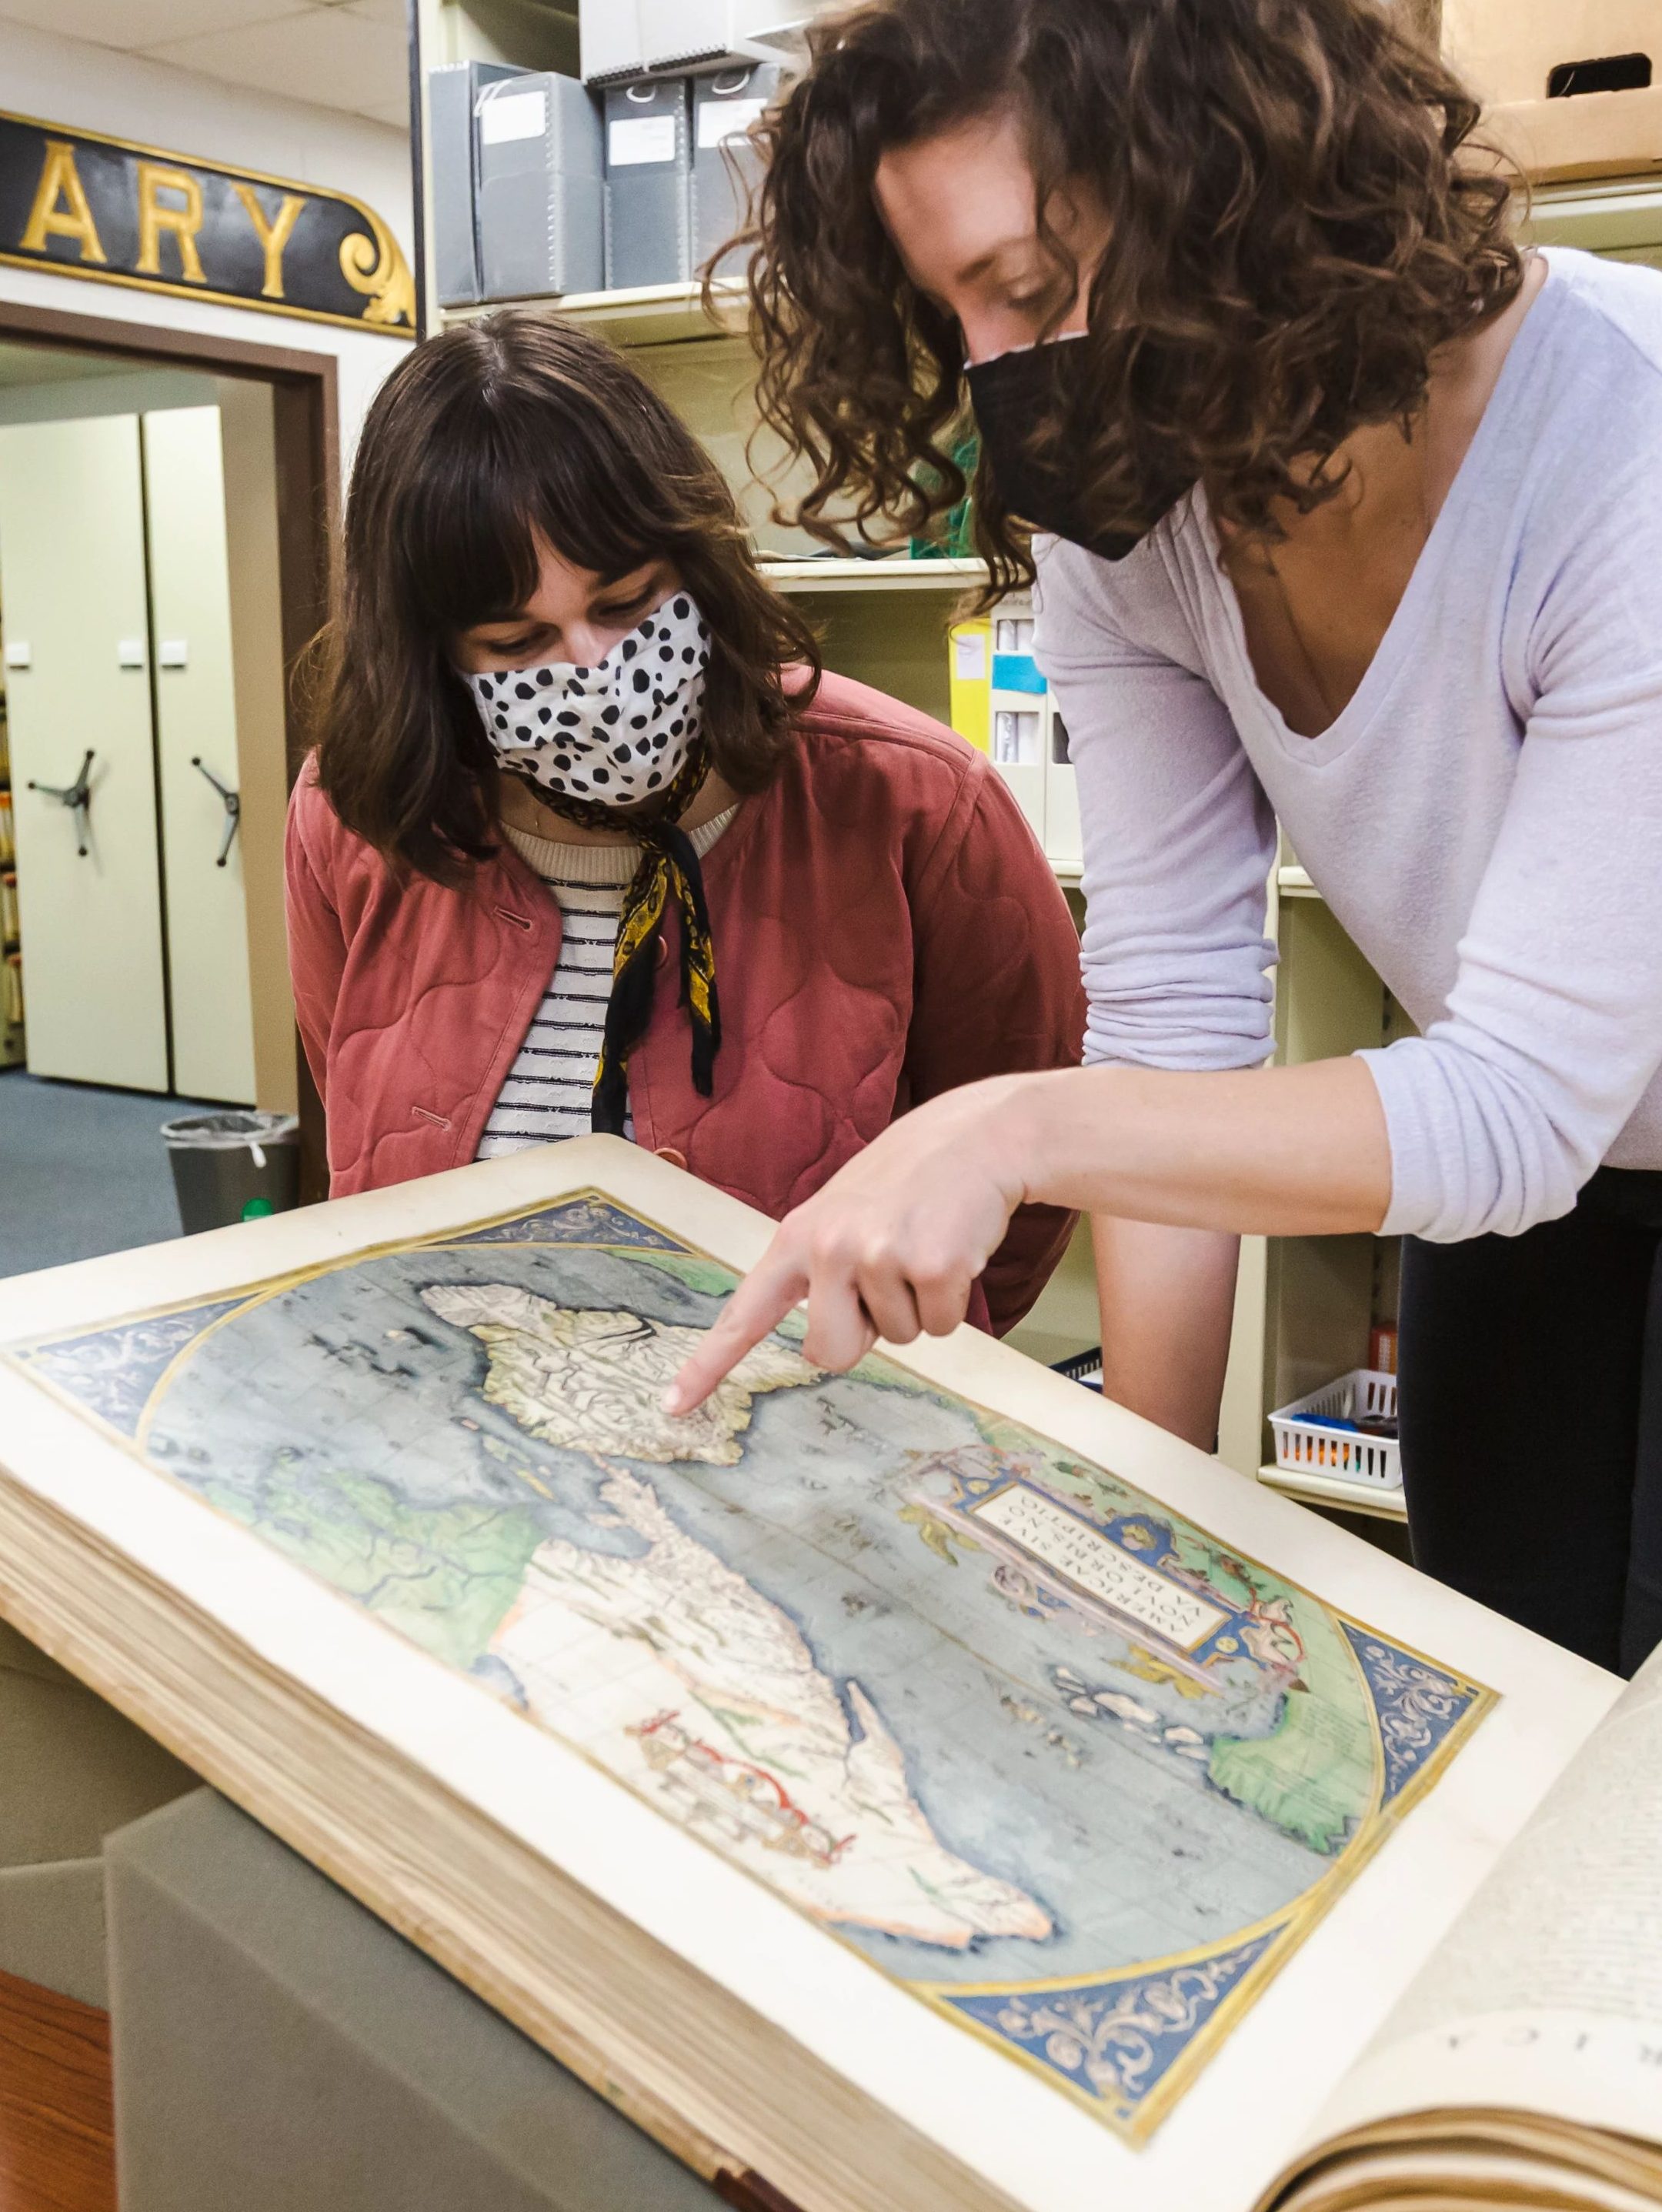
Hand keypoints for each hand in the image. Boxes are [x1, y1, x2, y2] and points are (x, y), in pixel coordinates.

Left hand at [665, 1075, 1035, 1413]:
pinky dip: (954, 1300)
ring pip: (898, 1338)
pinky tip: (955, 1249)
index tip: (674, 1405)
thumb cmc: (912, 1179)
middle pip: (830, 1353)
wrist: (982, 1136)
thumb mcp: (844, 1212)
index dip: (709, 1364)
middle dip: (864, 1336)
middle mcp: (829, 1247)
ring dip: (919, 1305)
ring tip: (926, 1245)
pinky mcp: (931, 1266)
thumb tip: (829, 1344)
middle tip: (889, 1278)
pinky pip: (941, 1326)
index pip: (744, 1313)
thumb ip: (823, 1273)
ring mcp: (878, 1256)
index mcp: (798, 1237)